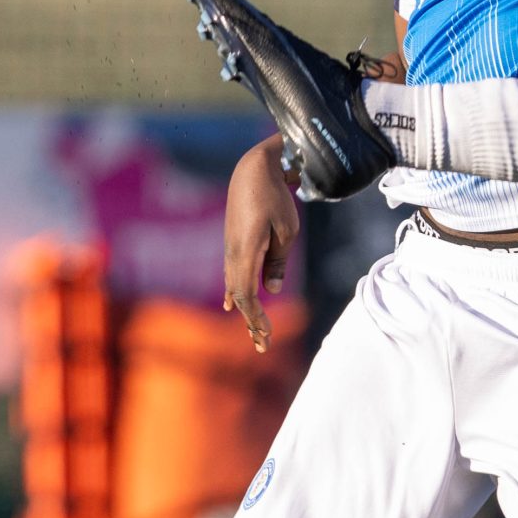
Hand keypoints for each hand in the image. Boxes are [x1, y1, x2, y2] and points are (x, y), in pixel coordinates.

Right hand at [222, 135, 300, 351]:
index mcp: (246, 254)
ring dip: (245, 311)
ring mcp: (230, 249)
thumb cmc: (275, 198)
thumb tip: (271, 289)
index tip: (267, 336)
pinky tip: (232, 306)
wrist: (253, 170)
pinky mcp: (233, 243)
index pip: (248, 296)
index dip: (256, 318)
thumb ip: (278, 262)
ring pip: (235, 287)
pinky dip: (235, 293)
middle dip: (252, 322)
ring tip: (254, 332)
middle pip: (240, 297)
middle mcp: (233, 255)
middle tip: (263, 346)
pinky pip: (232, 275)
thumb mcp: (286, 231)